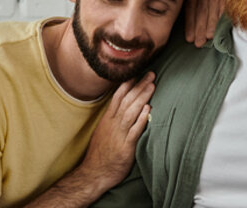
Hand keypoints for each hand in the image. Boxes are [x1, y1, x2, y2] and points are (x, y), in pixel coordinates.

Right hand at [79, 72, 154, 190]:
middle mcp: (113, 124)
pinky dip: (141, 119)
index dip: (128, 84)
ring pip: (131, 111)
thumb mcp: (103, 132)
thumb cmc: (100, 154)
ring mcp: (119, 134)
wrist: (94, 173)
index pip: (118, 96)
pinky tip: (148, 110)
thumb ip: (113, 121)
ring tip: (152, 86)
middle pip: (127, 100)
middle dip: (139, 86)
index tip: (138, 73)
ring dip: (142, 97)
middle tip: (151, 74)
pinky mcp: (125, 147)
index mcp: (107, 119)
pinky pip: (134, 131)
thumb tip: (123, 110)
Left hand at [184, 0, 222, 47]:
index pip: (190, 6)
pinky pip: (225, 3)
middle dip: (199, 27)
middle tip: (199, 42)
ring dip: (211, 24)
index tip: (189, 38)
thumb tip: (188, 32)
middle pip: (201, 8)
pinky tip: (220, 27)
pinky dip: (223, 16)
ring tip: (209, 37)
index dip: (189, 23)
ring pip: (213, 6)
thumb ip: (193, 8)